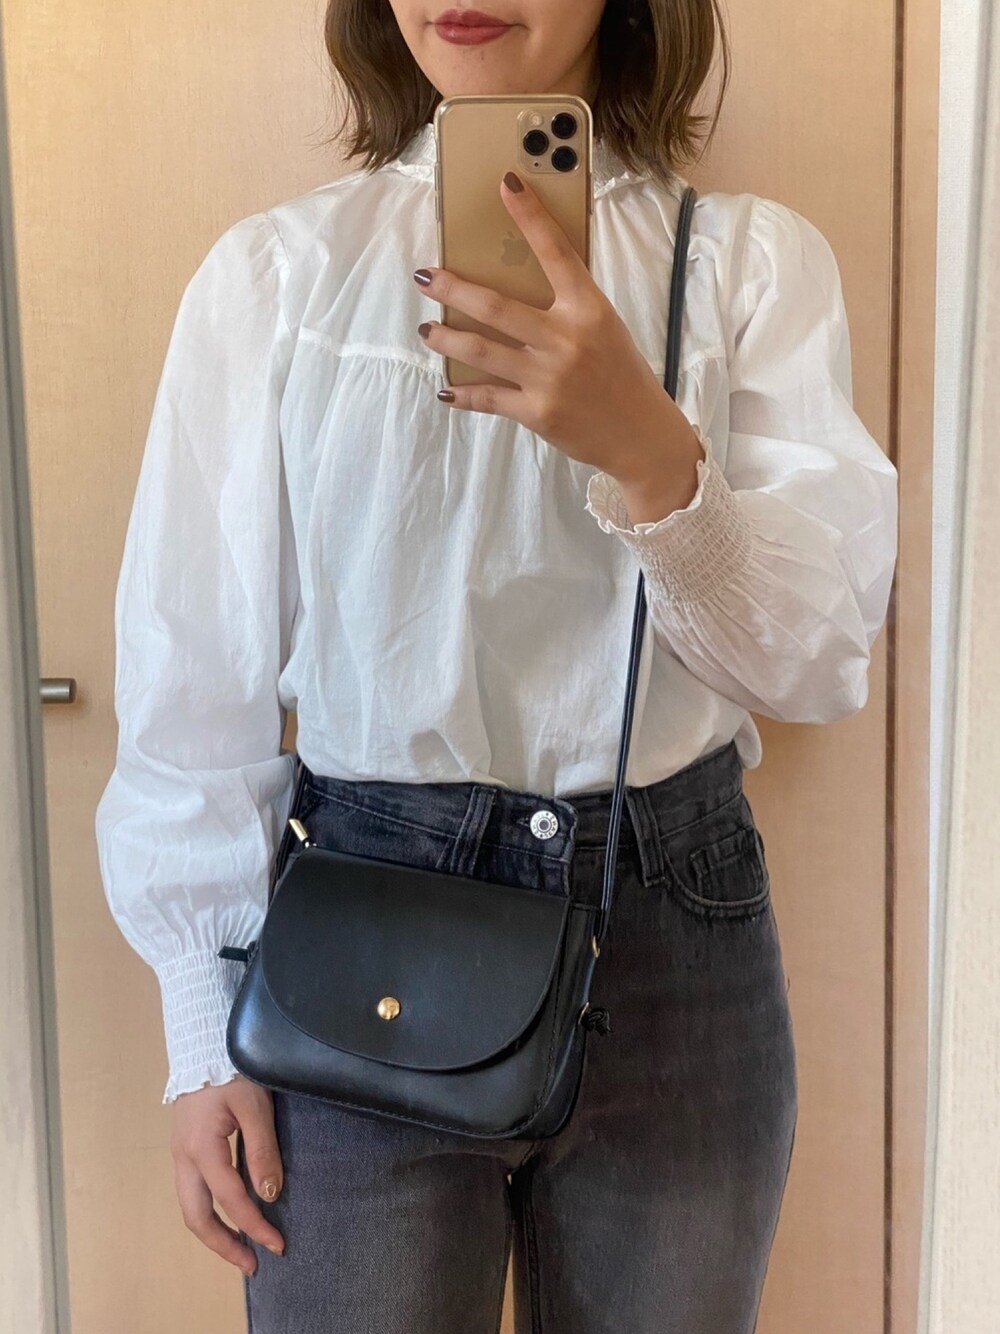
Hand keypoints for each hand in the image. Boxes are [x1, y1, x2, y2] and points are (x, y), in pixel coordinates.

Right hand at [169, 1075, 284, 1275]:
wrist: (201, 1041)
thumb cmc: (231, 1069)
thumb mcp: (253, 1106)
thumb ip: (262, 1149)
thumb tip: (270, 1193)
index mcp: (201, 1149)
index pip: (232, 1199)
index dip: (255, 1225)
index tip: (278, 1244)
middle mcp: (184, 1158)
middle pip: (197, 1217)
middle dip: (224, 1245)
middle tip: (252, 1263)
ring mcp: (180, 1153)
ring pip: (190, 1206)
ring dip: (214, 1231)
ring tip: (240, 1247)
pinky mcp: (185, 1146)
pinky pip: (193, 1190)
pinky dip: (209, 1210)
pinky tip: (228, 1212)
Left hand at [414, 168, 701, 510]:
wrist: (640, 435)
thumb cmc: (620, 375)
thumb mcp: (604, 329)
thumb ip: (567, 307)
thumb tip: (515, 283)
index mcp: (588, 309)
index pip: (556, 251)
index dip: (530, 215)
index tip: (505, 184)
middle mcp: (566, 339)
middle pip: (495, 306)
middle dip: (452, 289)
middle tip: (424, 277)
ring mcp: (549, 377)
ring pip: (481, 351)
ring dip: (446, 339)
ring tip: (427, 330)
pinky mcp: (537, 411)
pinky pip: (488, 397)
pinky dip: (462, 395)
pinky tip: (446, 390)